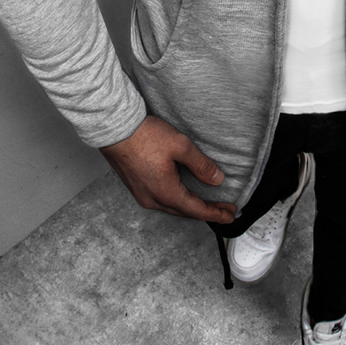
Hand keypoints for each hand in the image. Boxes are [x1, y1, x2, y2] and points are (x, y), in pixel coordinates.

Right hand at [100, 115, 236, 223]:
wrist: (114, 129)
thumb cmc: (144, 136)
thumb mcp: (181, 146)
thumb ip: (201, 165)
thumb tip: (217, 179)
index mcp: (165, 193)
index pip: (197, 210)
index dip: (216, 213)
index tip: (230, 216)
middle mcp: (152, 199)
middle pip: (185, 212)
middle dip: (207, 211)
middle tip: (225, 210)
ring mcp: (142, 195)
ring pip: (172, 207)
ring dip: (191, 206)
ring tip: (207, 202)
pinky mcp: (136, 187)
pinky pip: (161, 201)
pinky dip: (177, 200)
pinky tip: (183, 193)